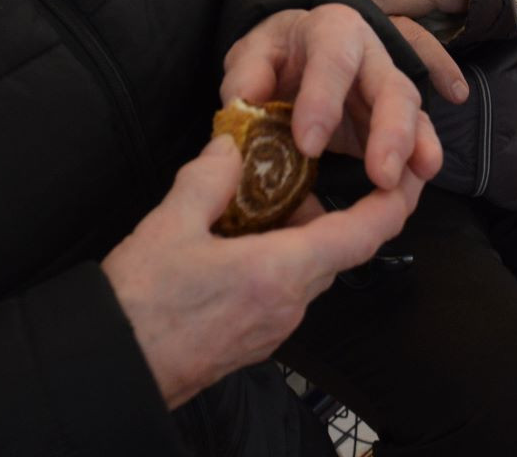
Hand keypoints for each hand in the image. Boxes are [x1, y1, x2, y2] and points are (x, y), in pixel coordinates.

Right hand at [104, 136, 420, 408]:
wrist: (111, 369)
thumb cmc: (139, 304)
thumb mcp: (171, 223)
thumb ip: (210, 177)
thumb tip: (232, 147)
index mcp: (281, 273)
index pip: (363, 234)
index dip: (393, 202)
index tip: (405, 173)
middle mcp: (289, 306)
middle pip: (339, 249)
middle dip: (336, 207)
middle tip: (316, 167)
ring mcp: (273, 329)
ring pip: (310, 269)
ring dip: (300, 232)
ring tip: (263, 196)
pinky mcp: (253, 340)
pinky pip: (285, 290)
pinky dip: (278, 257)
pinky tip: (241, 236)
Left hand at [221, 3, 443, 190]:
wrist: (296, 52)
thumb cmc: (277, 54)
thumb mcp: (253, 53)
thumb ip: (248, 74)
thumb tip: (246, 103)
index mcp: (332, 29)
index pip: (334, 60)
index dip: (323, 100)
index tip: (307, 145)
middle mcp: (371, 54)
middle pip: (391, 87)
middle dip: (391, 131)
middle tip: (381, 174)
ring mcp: (387, 85)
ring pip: (410, 112)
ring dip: (413, 148)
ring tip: (410, 181)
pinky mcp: (393, 116)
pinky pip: (415, 134)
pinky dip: (420, 156)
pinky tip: (421, 178)